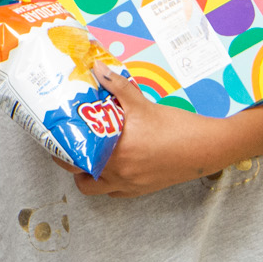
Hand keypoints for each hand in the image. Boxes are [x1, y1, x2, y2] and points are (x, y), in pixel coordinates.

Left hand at [72, 66, 231, 198]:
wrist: (205, 147)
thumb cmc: (175, 126)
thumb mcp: (142, 103)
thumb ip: (116, 85)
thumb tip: (97, 68)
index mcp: (114, 153)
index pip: (76, 159)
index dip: (62, 150)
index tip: (56, 138)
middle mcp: (119, 174)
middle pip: (82, 178)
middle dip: (72, 164)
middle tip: (69, 147)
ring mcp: (131, 185)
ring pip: (97, 189)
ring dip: (89, 176)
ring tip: (88, 156)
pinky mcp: (142, 190)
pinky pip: (116, 193)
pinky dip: (108, 182)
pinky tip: (111, 165)